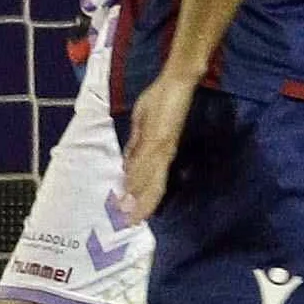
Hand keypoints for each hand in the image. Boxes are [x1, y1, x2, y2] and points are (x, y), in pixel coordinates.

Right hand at [118, 71, 192, 223]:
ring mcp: (162, 146)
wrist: (178, 81)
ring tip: (131, 214)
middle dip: (140, 204)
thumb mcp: (143, 121)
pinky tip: (131, 188)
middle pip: (153, 184)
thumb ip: (136, 143)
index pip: (151, 179)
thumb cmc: (164, 97)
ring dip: (141, 197)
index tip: (129, 214)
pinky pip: (150, 162)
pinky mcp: (162, 138)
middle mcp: (163, 153)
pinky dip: (140, 177)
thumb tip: (125, 164)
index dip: (142, 197)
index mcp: (160, 150)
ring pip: (152, 178)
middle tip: (129, 223)